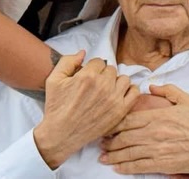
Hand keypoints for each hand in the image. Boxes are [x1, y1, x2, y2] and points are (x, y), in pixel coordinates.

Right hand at [33, 52, 139, 168]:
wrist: (60, 135)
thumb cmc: (56, 107)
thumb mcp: (53, 80)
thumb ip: (68, 61)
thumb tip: (84, 52)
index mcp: (88, 75)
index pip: (99, 61)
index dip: (92, 69)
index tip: (87, 78)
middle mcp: (103, 85)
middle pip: (111, 69)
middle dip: (103, 75)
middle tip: (95, 87)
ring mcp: (113, 98)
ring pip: (123, 79)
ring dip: (116, 83)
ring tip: (106, 91)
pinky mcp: (120, 111)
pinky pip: (135, 92)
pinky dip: (129, 92)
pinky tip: (118, 95)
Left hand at [99, 83, 188, 174]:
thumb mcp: (187, 100)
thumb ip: (168, 90)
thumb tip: (151, 85)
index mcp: (159, 116)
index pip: (129, 119)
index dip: (114, 123)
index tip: (106, 124)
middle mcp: (155, 133)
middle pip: (124, 137)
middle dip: (109, 141)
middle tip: (100, 141)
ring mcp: (157, 150)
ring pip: (128, 153)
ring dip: (113, 156)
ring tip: (103, 156)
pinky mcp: (162, 164)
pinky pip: (139, 167)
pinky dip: (126, 168)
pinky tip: (117, 168)